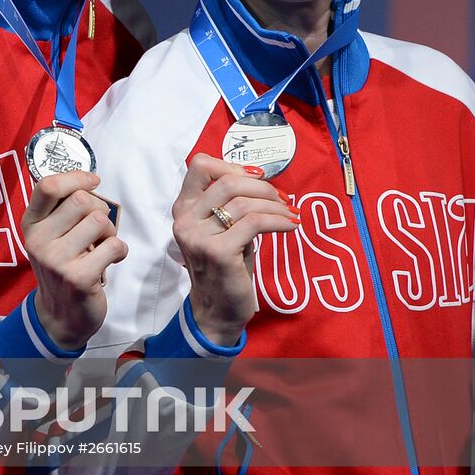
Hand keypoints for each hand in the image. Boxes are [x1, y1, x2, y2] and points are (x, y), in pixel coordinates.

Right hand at [20, 170, 126, 351]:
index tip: (93, 182)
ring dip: (110, 232)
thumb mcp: (50, 236)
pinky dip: (120, 251)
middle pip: (82, 200)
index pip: (48, 185)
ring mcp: (56, 260)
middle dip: (100, 210)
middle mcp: (38, 240)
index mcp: (30, 224)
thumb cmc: (63, 266)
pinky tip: (110, 261)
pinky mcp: (77, 277)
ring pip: (99, 220)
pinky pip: (114, 246)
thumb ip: (61, 209)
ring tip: (101, 247)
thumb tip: (89, 180)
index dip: (76, 177)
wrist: (61, 316)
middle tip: (97, 230)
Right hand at [172, 154, 299, 345]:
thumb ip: (227, 202)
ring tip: (290, 215)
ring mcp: (198, 236)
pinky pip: (255, 223)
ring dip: (275, 206)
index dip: (232, 165)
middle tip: (282, 200)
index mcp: (183, 208)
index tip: (257, 179)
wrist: (218, 308)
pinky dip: (278, 221)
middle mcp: (185, 219)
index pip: (200, 165)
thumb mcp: (220, 228)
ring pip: (244, 202)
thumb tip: (259, 176)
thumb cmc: (225, 265)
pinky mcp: (218, 252)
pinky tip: (290, 226)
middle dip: (263, 188)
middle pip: (228, 181)